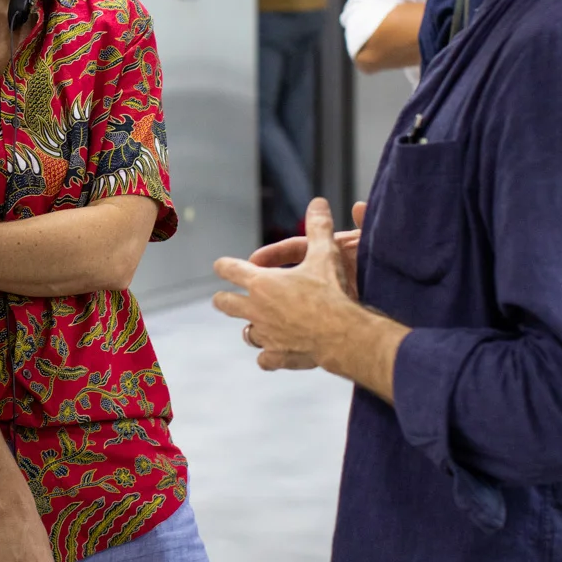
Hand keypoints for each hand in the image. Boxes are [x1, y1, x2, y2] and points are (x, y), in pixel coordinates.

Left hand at [213, 199, 407, 398]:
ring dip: (249, 328)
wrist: (342, 332)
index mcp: (261, 282)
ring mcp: (266, 334)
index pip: (230, 269)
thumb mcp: (325, 253)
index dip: (224, 266)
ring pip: (246, 333)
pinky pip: (265, 359)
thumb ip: (319, 227)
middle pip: (226, 304)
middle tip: (222, 299)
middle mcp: (256, 309)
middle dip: (224, 300)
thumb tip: (318, 202)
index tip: (219, 266)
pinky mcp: (278, 355)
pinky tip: (272, 356)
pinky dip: (268, 357)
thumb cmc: (331, 290)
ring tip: (253, 326)